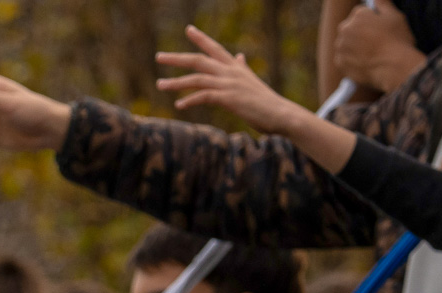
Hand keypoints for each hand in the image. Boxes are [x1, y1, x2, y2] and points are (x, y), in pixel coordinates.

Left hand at [156, 27, 310, 133]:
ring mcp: (229, 84)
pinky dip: (190, 100)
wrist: (282, 114)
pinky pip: (204, 96)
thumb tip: (239, 57)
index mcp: (236, 67)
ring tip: (160, 85)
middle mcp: (231, 72)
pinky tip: (179, 106)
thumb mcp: (252, 82)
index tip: (188, 29)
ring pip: (197, 78)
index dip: (201, 38)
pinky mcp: (229, 98)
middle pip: (199, 60)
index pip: (215, 48)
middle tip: (158, 56)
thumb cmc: (266, 103)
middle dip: (177, 58)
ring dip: (176, 82)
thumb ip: (242, 69)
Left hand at [334, 3, 425, 93]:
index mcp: (358, 15)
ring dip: (354, 47)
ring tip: (371, 53)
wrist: (393, 67)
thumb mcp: (394, 16)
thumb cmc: (397, 40)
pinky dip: (351, 61)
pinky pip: (344, 59)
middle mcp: (345, 28)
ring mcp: (341, 46)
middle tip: (375, 43)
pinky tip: (365, 63)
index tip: (379, 29)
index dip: (371, 20)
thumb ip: (383, 4)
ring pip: (346, 43)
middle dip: (360, 33)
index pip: (361, 13)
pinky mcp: (339, 63)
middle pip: (351, 28)